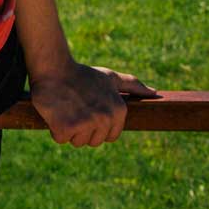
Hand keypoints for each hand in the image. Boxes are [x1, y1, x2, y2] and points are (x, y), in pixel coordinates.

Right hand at [29, 62, 156, 146]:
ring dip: (67, 129)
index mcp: (119, 111)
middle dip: (81, 129)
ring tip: (64, 109)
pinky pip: (61, 138)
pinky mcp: (67, 127)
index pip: (109, 136)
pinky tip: (55, 112)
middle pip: (93, 141)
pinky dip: (54, 128)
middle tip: (72, 109)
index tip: (86, 111)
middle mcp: (105, 118)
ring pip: (77, 141)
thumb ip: (133, 85)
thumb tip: (155, 93)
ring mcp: (86, 123)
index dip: (95, 126)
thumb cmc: (80, 74)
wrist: (53, 66)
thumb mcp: (109, 77)